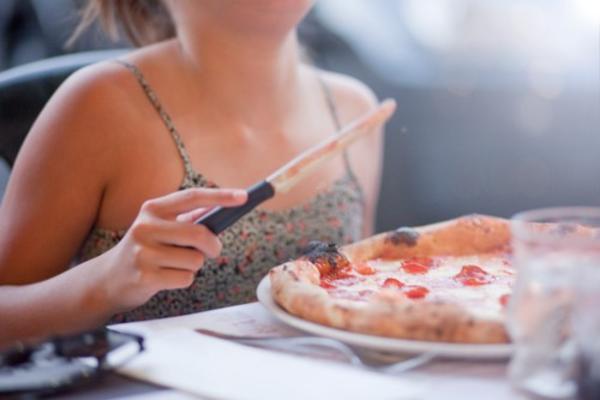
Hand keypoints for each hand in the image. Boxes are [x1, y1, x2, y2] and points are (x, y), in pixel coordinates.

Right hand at [99, 188, 246, 312]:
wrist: (108, 279)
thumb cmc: (145, 250)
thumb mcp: (161, 227)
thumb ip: (188, 217)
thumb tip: (220, 207)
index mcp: (153, 209)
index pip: (192, 196)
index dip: (220, 196)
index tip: (244, 196)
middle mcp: (145, 227)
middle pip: (199, 233)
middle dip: (213, 246)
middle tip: (212, 250)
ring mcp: (143, 252)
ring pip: (194, 260)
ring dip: (193, 266)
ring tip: (174, 265)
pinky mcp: (144, 276)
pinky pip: (185, 278)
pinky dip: (184, 280)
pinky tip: (166, 278)